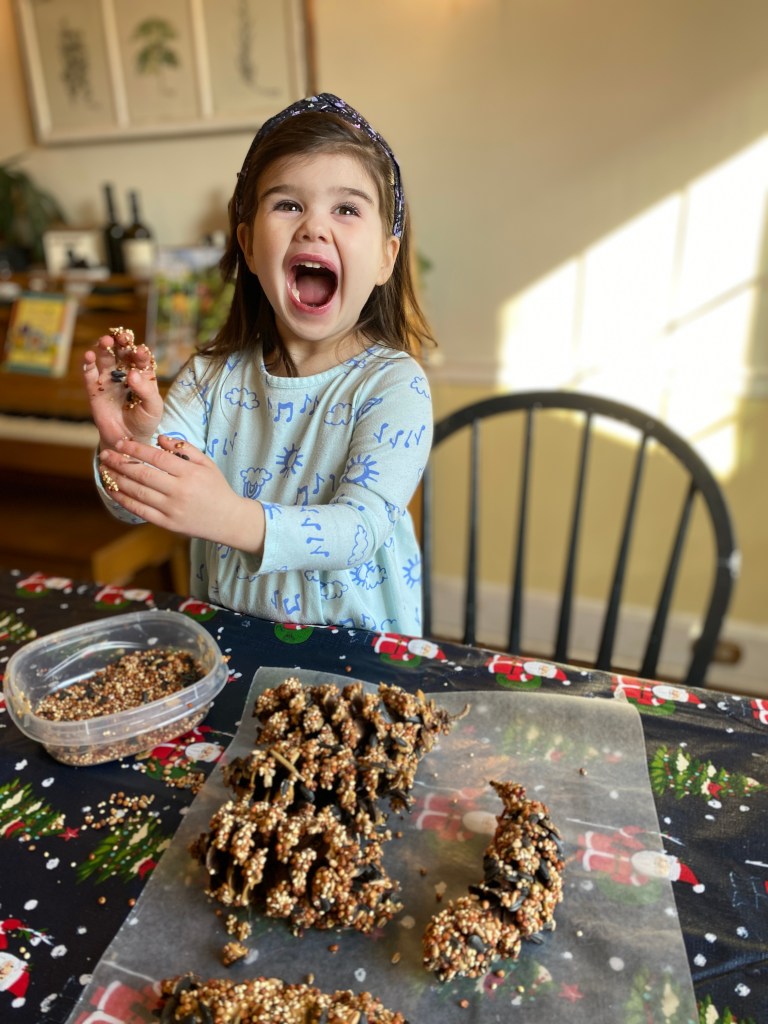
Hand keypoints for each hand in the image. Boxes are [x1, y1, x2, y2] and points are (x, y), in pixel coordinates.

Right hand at [82, 328, 163, 447]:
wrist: (128, 439)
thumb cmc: (145, 421)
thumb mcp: (153, 408)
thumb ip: (146, 391)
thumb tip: (131, 374)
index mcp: (142, 375)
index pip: (141, 359)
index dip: (139, 353)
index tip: (139, 352)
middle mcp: (125, 373)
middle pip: (122, 353)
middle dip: (121, 343)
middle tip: (121, 337)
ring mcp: (109, 380)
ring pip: (105, 359)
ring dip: (104, 348)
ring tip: (106, 342)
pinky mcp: (94, 389)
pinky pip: (89, 374)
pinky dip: (87, 364)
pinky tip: (88, 356)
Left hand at [98, 435, 265, 553]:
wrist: (228, 520)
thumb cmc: (217, 488)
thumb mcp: (207, 463)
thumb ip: (185, 448)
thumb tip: (160, 438)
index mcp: (190, 473)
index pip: (157, 457)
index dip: (136, 449)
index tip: (120, 443)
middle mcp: (180, 491)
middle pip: (143, 474)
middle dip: (120, 462)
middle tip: (105, 454)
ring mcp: (172, 509)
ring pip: (138, 492)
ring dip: (117, 480)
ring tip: (104, 469)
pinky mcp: (167, 523)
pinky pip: (140, 510)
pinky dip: (123, 500)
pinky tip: (113, 490)